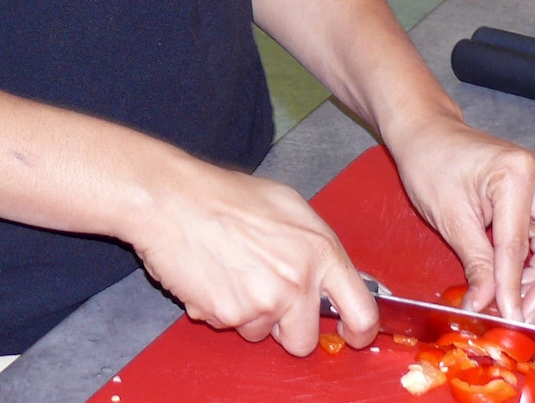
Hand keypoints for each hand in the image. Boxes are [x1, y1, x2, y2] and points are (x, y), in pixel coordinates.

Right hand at [125, 153, 381, 355]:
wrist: (172, 199)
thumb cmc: (223, 195)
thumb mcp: (287, 205)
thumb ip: (314, 244)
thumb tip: (330, 275)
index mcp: (319, 249)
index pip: (361, 310)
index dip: (359, 332)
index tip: (351, 336)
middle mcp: (298, 280)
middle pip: (304, 340)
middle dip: (286, 328)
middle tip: (265, 297)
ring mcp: (264, 301)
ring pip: (262, 334)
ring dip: (248, 314)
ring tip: (231, 272)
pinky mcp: (230, 315)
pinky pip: (229, 327)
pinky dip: (220, 310)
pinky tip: (212, 277)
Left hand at [387, 112, 534, 322]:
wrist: (428, 133)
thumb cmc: (431, 163)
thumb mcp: (450, 218)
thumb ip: (476, 264)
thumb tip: (486, 305)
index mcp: (517, 174)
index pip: (520, 246)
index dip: (515, 288)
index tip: (509, 318)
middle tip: (523, 315)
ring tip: (516, 302)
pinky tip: (517, 283)